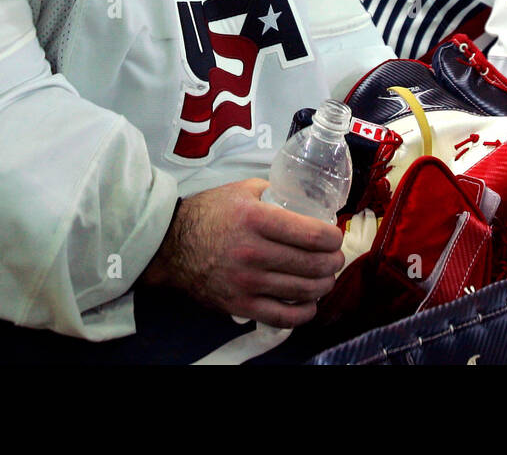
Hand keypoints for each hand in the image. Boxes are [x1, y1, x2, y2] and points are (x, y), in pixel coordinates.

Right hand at [140, 179, 344, 327]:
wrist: (170, 245)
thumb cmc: (208, 213)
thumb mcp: (241, 190)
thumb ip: (274, 192)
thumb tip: (304, 199)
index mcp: (256, 219)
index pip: (311, 235)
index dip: (333, 238)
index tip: (335, 237)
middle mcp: (253, 252)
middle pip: (312, 264)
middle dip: (333, 262)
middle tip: (335, 258)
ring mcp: (247, 282)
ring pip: (302, 290)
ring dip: (324, 285)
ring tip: (326, 278)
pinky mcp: (240, 305)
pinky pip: (283, 316)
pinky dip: (304, 312)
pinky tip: (310, 303)